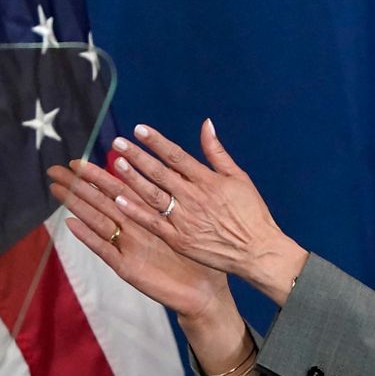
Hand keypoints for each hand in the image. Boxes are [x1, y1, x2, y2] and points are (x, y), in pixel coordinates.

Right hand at [46, 159, 231, 321]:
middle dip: (78, 186)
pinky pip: (106, 250)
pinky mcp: (128, 268)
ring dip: (77, 206)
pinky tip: (71, 223)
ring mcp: (128, 249)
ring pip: (98, 222)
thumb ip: (177, 197)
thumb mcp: (190, 223)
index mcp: (147, 217)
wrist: (205, 294)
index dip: (97, 175)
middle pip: (101, 202)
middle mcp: (133, 231)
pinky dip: (89, 237)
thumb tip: (174, 166)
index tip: (76, 160)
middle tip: (55, 170)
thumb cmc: (201, 259)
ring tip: (57, 190)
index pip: (118, 190)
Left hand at [106, 120, 307, 304]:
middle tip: (119, 143)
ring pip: (153, 195)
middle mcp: (193, 198)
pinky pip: (153, 223)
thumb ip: (217, 152)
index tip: (139, 129)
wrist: (257, 251)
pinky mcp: (180, 240)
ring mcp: (185, 220)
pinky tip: (120, 200)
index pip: (176, 156)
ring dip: (133, 179)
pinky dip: (136, 212)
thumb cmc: (252, 213)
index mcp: (208, 181)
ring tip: (117, 164)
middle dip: (137, 156)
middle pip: (160, 173)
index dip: (156, 141)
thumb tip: (206, 124)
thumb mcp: (239, 178)